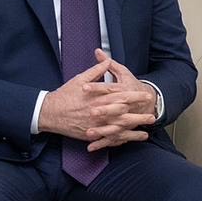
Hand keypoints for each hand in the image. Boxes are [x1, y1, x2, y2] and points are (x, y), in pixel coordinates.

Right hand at [39, 50, 156, 150]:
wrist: (48, 113)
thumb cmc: (65, 95)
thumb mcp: (80, 79)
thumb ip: (96, 70)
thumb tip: (107, 60)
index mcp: (98, 98)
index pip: (121, 97)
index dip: (135, 96)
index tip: (146, 95)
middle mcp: (98, 113)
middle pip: (123, 115)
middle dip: (139, 116)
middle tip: (153, 115)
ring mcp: (95, 126)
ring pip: (117, 129)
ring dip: (132, 130)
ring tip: (146, 132)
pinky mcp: (90, 134)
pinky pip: (107, 139)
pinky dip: (118, 140)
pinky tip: (128, 141)